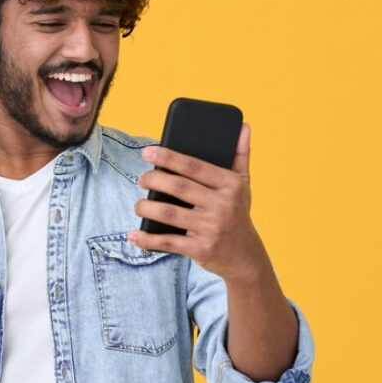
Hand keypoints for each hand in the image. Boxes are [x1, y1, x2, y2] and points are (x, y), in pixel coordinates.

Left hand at [129, 123, 267, 282]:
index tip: (147, 152)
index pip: (194, 166)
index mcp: (230, 184)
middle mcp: (222, 205)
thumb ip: (240, 155)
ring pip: (169, 214)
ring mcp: (211, 228)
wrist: (246, 257)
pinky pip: (168, 242)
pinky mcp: (201, 249)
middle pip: (178, 187)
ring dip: (146, 208)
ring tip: (138, 205)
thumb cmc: (239, 214)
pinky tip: (134, 234)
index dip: (168, 157)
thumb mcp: (244, 185)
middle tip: (141, 179)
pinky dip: (148, 239)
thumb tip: (243, 126)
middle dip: (153, 180)